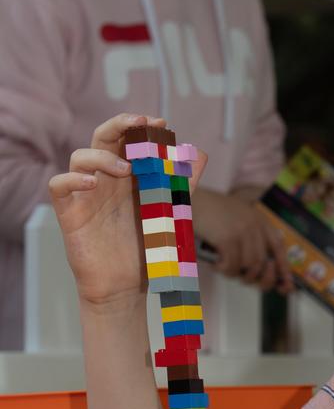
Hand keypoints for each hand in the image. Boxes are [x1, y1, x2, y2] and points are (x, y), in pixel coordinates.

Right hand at [48, 113, 205, 306]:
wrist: (125, 287)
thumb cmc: (145, 249)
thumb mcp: (169, 212)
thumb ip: (182, 183)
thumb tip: (199, 153)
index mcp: (129, 177)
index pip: (128, 140)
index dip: (141, 126)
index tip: (161, 123)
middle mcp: (106, 180)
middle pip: (102, 138)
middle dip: (119, 124)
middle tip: (140, 122)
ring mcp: (86, 195)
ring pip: (80, 157)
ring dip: (102, 156)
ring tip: (126, 169)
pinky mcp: (70, 213)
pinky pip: (59, 186)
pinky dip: (71, 179)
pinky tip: (91, 183)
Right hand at [192, 187, 293, 293]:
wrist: (189, 201)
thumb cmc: (209, 215)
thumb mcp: (236, 221)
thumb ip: (250, 239)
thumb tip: (263, 271)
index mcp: (259, 219)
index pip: (279, 246)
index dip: (284, 268)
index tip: (286, 286)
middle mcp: (255, 224)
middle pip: (264, 263)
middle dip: (254, 277)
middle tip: (242, 279)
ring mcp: (243, 231)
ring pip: (250, 267)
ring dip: (236, 274)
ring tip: (223, 267)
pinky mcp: (229, 239)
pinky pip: (233, 267)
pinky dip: (225, 270)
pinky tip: (216, 265)